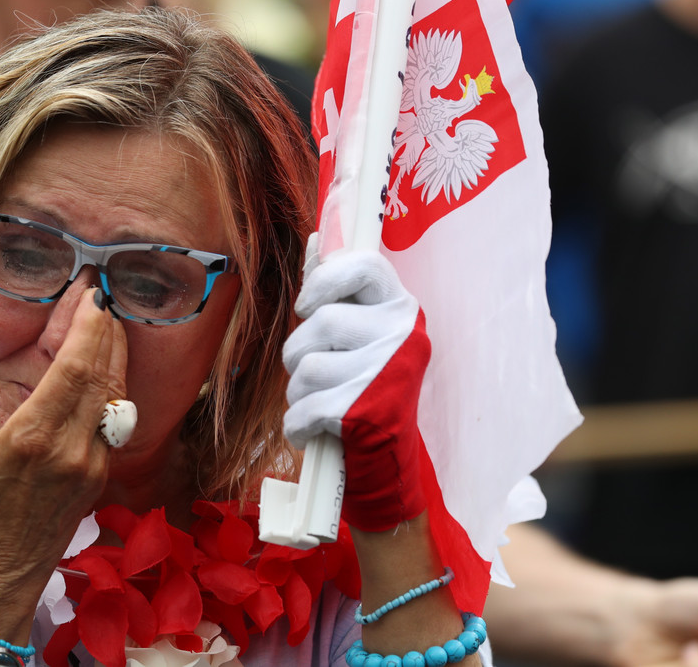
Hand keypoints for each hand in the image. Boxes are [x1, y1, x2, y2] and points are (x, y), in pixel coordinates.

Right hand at [0, 290, 125, 640]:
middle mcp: (71, 450)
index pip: (74, 370)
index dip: (89, 329)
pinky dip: (111, 391)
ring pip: (114, 400)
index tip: (93, 297)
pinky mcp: (98, 480)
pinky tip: (103, 374)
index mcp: (32, 439)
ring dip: (114, 359)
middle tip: (103, 299)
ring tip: (108, 326)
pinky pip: (113, 424)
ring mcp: (90, 466)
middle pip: (103, 377)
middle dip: (107, 333)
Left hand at [281, 247, 429, 530]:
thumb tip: (315, 240)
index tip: (310, 305)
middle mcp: (401, 336)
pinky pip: (304, 408)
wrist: (390, 456)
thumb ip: (339, 290)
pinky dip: (297, 424)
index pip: (364, 265)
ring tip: (316, 401)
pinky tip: (310, 428)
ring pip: (306, 368)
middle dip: (298, 351)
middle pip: (321, 324)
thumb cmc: (368, 383)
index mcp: (400, 308)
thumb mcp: (364, 330)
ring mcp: (385, 374)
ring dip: (297, 391)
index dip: (325, 281)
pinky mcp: (365, 412)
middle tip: (310, 369)